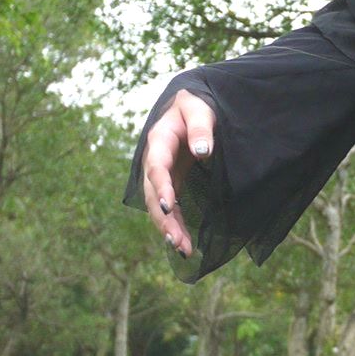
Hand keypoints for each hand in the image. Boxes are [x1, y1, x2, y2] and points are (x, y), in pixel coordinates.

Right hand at [140, 90, 216, 258]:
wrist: (190, 106)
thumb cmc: (196, 105)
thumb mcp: (199, 109)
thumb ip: (201, 127)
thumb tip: (203, 152)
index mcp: (159, 140)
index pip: (156, 167)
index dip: (160, 187)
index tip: (166, 206)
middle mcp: (155, 161)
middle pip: (152, 194)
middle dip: (163, 219)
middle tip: (177, 241)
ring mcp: (162, 175)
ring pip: (158, 206)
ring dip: (168, 228)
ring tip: (183, 250)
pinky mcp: (172, 183)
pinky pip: (169, 208)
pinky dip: (175, 225)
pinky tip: (184, 244)